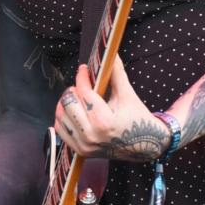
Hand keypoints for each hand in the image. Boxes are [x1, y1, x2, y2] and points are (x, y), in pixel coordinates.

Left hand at [54, 57, 170, 161]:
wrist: (144, 145)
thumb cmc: (137, 118)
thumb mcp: (127, 95)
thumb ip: (116, 73)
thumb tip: (111, 54)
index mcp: (103, 121)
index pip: (83, 92)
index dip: (81, 76)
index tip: (83, 69)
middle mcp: (91, 135)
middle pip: (67, 103)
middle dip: (73, 90)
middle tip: (81, 85)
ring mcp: (84, 145)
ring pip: (60, 116)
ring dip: (66, 103)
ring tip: (77, 98)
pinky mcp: (80, 150)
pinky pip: (60, 130)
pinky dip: (63, 118)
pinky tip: (73, 111)